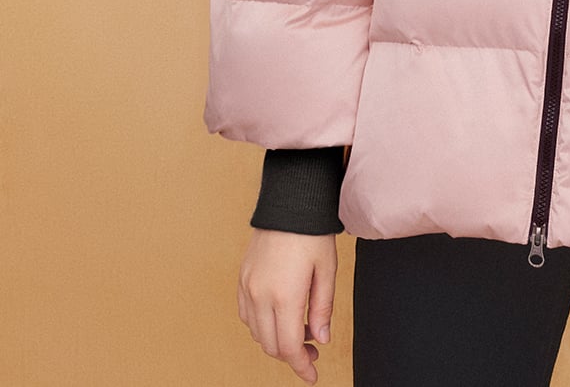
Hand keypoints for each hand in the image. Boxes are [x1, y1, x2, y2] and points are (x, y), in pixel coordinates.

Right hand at [238, 229, 337, 384]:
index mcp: (285, 295)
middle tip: (313, 349)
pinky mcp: (242, 278)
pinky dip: (261, 325)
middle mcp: (261, 295)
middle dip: (292, 355)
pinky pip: (246, 315)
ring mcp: (248, 287)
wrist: (289, 201)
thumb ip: (323, 307)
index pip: (290, 347)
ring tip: (300, 328)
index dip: (302, 367)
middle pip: (271, 345)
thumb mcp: (327, 270)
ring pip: (256, 333)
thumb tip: (321, 338)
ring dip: (276, 340)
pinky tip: (278, 316)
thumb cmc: (311, 232)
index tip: (313, 375)